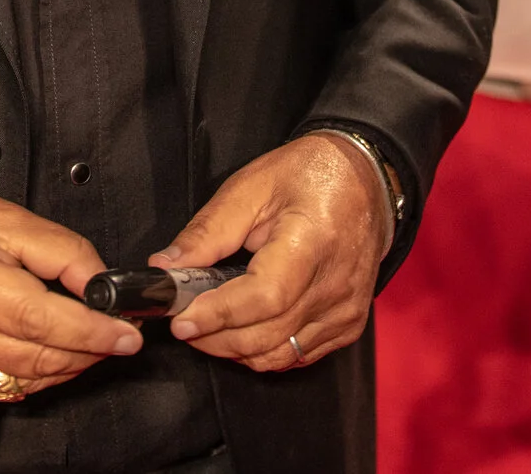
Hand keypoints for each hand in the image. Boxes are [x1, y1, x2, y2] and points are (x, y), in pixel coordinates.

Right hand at [0, 177, 140, 397]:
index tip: (125, 332)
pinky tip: (48, 352)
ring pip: (23, 379)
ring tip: (90, 342)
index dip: (90, 331)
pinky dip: (33, 374)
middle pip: (36, 357)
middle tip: (118, 336)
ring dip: (66, 366)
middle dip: (88, 351)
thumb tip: (102, 283)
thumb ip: (58, 249)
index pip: (39, 318)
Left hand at [152, 134, 389, 371]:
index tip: (181, 320)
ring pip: (281, 354)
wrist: (365, 182)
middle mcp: (335, 285)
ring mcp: (346, 310)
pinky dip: (264, 351)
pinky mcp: (348, 324)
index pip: (264, 297)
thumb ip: (208, 231)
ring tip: (205, 326)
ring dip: (235, 349)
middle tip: (182, 322)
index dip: (218, 314)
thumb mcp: (250, 187)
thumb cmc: (306, 176)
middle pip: (269, 334)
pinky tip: (242, 330)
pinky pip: (299, 354)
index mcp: (312, 242)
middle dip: (216, 337)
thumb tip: (166, 266)